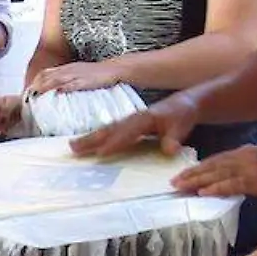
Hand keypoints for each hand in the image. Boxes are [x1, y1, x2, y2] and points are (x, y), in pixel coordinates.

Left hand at [29, 61, 123, 94]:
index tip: (27, 92)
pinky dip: (65, 87)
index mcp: (66, 68)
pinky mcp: (87, 80)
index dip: (35, 81)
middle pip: (48, 76)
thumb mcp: (77, 74)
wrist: (114, 69)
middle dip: (37, 85)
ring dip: (46, 86)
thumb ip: (65, 80)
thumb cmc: (95, 75)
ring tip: (37, 95)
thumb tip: (53, 90)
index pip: (45, 73)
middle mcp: (69, 70)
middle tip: (28, 96)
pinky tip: (59, 92)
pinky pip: (74, 83)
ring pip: (58, 78)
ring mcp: (77, 74)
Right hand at [69, 93, 200, 157]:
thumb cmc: (182, 115)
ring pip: (107, 130)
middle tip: (73, 148)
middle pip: (110, 130)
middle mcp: (133, 119)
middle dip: (91, 139)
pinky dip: (97, 137)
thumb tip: (169, 149)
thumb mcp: (182, 125)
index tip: (100, 152)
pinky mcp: (129, 124)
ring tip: (73, 146)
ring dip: (90, 138)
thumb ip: (174, 137)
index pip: (126, 133)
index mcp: (144, 119)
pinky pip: (110, 131)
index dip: (114, 143)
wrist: (184, 103)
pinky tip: (88, 144)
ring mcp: (129, 121)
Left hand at [172, 145, 256, 199]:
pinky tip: (202, 193)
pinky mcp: (256, 180)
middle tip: (173, 182)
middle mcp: (245, 156)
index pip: (216, 160)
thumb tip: (223, 182)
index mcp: (245, 152)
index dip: (198, 168)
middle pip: (213, 165)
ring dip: (198, 181)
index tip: (182, 175)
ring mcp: (250, 167)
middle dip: (192, 174)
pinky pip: (232, 185)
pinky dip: (216, 189)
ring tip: (181, 187)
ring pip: (218, 174)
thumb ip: (243, 172)